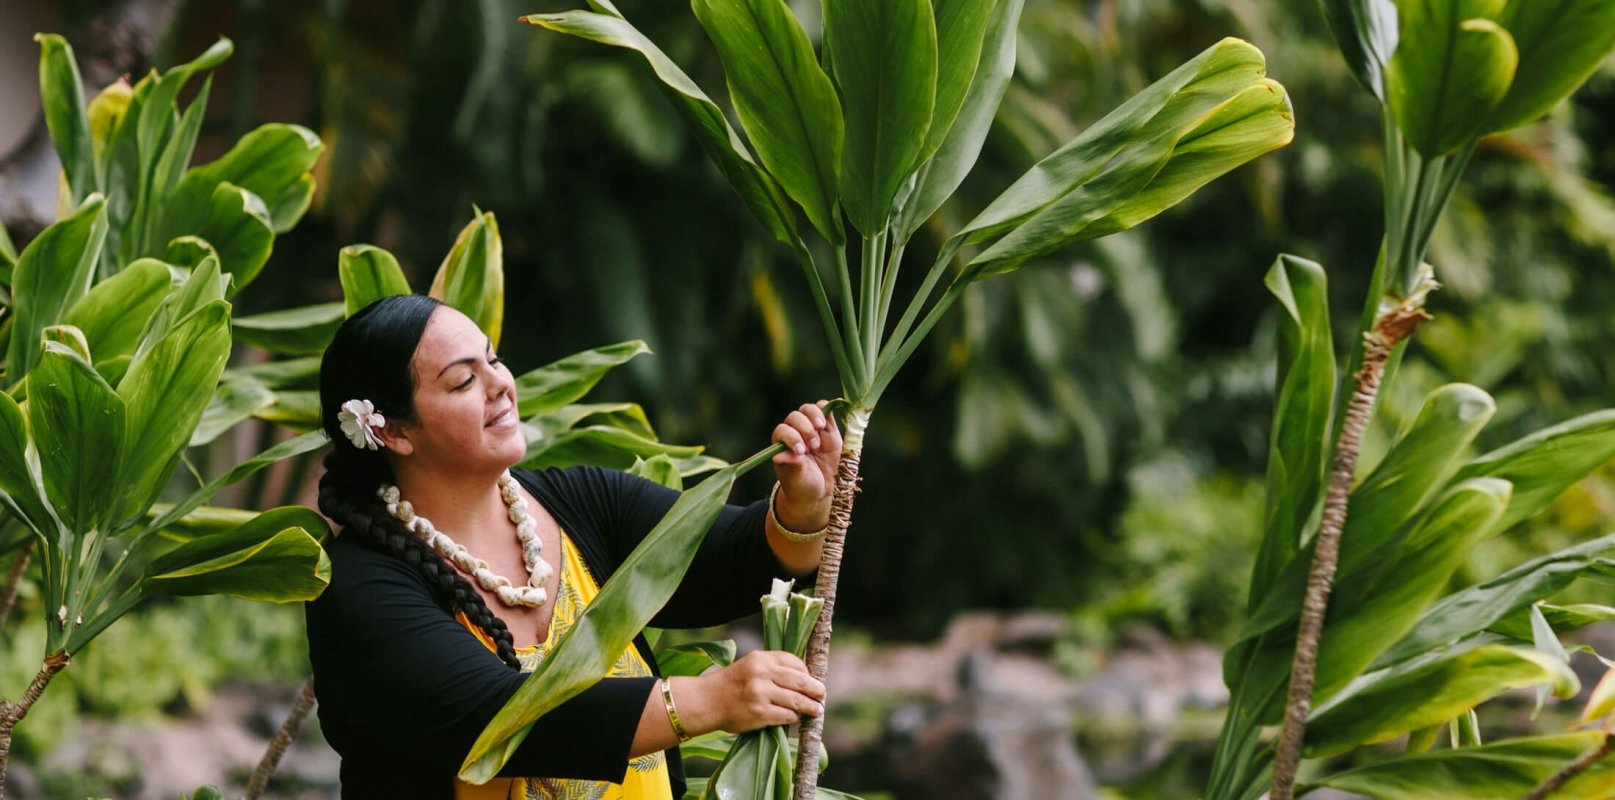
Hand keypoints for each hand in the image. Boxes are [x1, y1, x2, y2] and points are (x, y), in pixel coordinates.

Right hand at [677, 650, 825, 733]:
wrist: (707, 701)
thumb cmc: (732, 684)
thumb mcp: (751, 666)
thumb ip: (773, 668)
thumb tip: (804, 678)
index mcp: (761, 658)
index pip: (795, 662)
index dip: (807, 673)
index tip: (812, 681)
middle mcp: (762, 673)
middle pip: (801, 681)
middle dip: (816, 690)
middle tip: (822, 696)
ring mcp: (761, 694)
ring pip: (797, 700)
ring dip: (811, 707)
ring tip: (817, 710)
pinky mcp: (759, 713)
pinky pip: (786, 715)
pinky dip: (794, 717)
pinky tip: (795, 718)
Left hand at [770, 400, 840, 529]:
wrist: (822, 491)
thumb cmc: (803, 485)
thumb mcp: (797, 478)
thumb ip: (791, 465)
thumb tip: (777, 456)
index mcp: (782, 444)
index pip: (783, 430)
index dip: (791, 437)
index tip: (801, 451)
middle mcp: (796, 433)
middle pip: (795, 417)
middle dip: (805, 428)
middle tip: (814, 445)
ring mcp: (813, 429)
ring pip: (809, 410)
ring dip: (814, 416)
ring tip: (820, 429)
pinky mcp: (829, 429)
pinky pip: (826, 411)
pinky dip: (827, 409)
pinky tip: (827, 420)